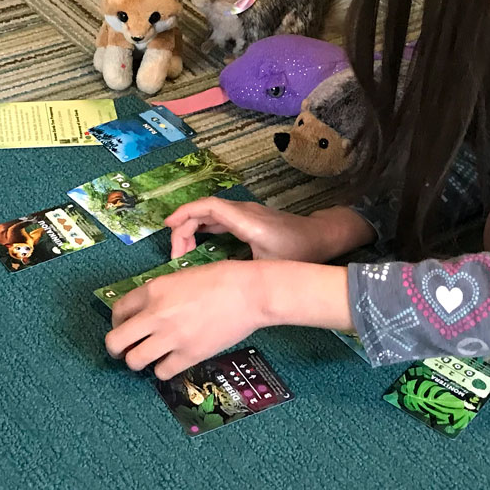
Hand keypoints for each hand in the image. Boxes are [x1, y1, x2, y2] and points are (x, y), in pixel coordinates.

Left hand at [106, 260, 264, 379]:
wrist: (249, 293)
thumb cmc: (221, 278)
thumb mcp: (181, 276)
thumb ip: (160, 293)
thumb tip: (147, 310)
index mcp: (153, 290)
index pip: (117, 311)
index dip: (117, 322)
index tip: (124, 326)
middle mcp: (156, 315)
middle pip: (115, 342)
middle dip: (116, 348)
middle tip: (124, 350)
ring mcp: (171, 338)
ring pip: (135, 361)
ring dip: (138, 360)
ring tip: (148, 357)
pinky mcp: (189, 356)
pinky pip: (162, 372)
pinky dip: (163, 369)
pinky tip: (170, 362)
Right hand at [165, 199, 373, 262]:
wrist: (321, 237)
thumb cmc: (299, 251)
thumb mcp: (269, 266)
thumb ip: (242, 270)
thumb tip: (214, 282)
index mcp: (246, 221)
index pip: (209, 207)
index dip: (185, 214)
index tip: (168, 227)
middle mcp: (243, 212)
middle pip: (204, 210)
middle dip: (184, 227)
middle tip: (176, 255)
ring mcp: (245, 214)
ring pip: (209, 214)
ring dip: (192, 229)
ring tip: (182, 253)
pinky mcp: (247, 220)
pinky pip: (218, 219)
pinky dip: (203, 229)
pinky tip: (196, 246)